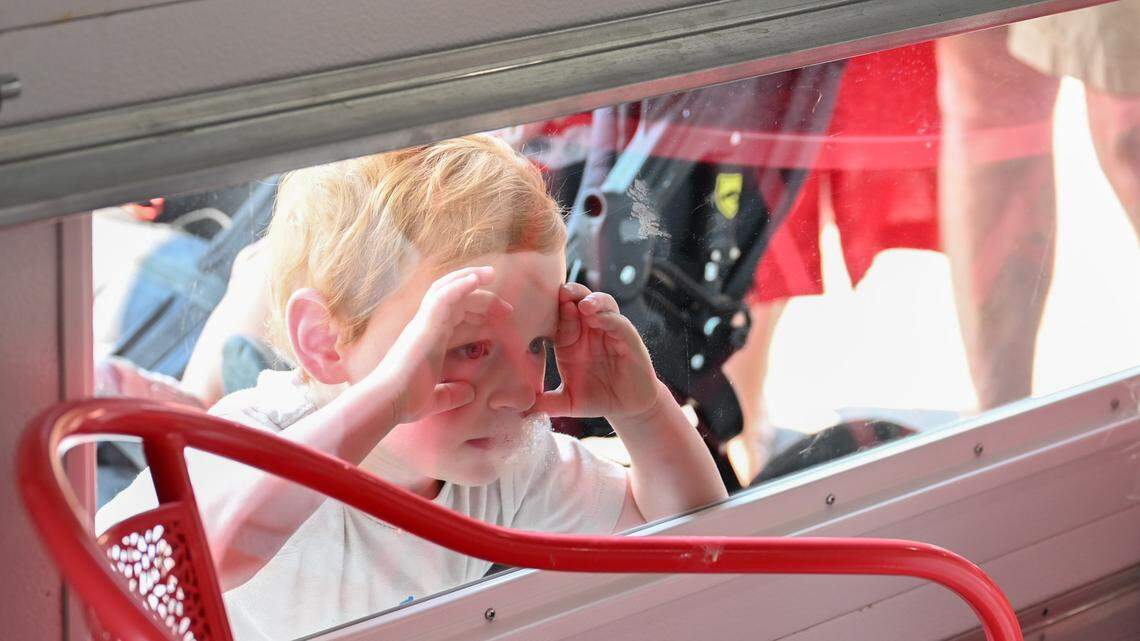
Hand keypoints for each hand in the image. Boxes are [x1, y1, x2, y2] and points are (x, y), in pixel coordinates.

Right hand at [368, 266, 510, 423]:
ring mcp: (424, 322)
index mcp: (429, 340)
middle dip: (482, 298)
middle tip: (507, 307)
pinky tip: (476, 279)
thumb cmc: (406, 401)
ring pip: (447, 289)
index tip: (502, 318)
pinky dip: (459, 285)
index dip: (479, 313)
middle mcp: (425, 327)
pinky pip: (443, 295)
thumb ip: (452, 394)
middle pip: (456, 299)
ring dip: (470, 278)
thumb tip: (470, 393)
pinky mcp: (425, 323)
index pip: (456, 315)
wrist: (388, 401)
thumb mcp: (436, 398)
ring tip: (491, 273)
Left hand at [533, 283, 661, 421]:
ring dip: (591, 300)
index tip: (540, 305)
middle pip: (579, 300)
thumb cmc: (597, 398)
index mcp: (570, 340)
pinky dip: (608, 317)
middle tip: (561, 293)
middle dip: (570, 293)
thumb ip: (548, 403)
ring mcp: (609, 331)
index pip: (559, 316)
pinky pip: (618, 322)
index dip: (551, 309)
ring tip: (581, 305)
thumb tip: (524, 412)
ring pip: (601, 304)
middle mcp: (589, 330)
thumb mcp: (569, 402)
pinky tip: (597, 319)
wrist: (628, 408)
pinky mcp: (627, 338)